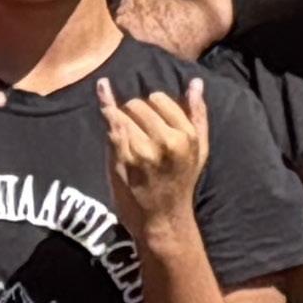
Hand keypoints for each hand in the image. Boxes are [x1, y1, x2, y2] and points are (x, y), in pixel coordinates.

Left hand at [98, 78, 208, 241]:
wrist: (164, 220)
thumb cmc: (181, 182)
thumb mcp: (199, 149)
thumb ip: (198, 114)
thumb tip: (196, 82)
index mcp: (187, 135)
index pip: (159, 99)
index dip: (151, 106)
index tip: (150, 120)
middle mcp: (166, 140)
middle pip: (137, 105)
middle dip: (134, 114)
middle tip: (138, 134)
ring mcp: (143, 150)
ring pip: (122, 114)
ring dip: (121, 122)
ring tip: (129, 142)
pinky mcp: (123, 159)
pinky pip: (112, 123)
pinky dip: (106, 108)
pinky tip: (102, 87)